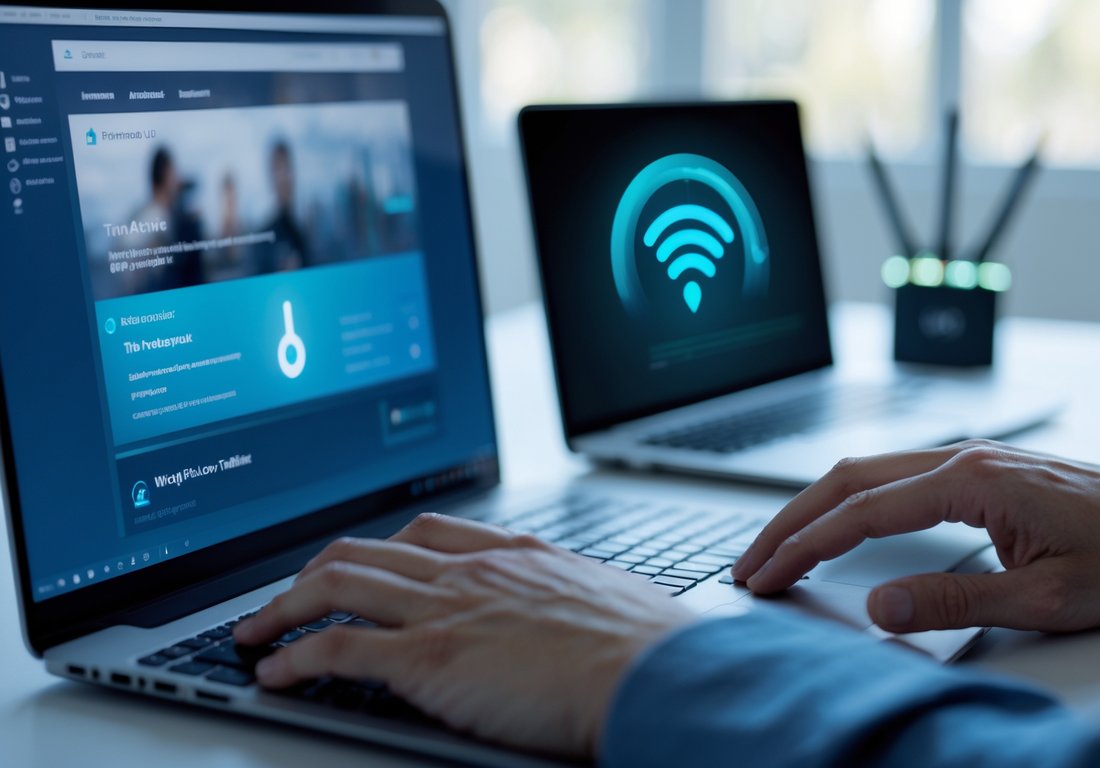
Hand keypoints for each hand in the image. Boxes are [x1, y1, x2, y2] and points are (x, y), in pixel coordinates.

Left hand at [233, 514, 695, 757]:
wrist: (653, 671)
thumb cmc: (647, 647)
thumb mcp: (607, 602)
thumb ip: (570, 600)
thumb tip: (571, 619)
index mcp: (515, 554)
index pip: (427, 532)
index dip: (381, 547)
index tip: (360, 563)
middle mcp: (471, 571)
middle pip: (367, 551)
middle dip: (314, 573)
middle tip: (288, 596)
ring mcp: (445, 611)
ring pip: (338, 587)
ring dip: (284, 608)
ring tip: (255, 631)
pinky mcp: (427, 661)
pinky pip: (338, 650)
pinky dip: (295, 657)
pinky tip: (275, 671)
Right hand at [731, 440, 1099, 633]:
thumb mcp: (1047, 599)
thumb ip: (956, 602)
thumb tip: (878, 606)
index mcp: (975, 481)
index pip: (863, 511)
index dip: (806, 545)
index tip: (767, 575)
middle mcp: (964, 458)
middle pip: (848, 478)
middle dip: (790, 521)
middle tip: (750, 563)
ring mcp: (970, 458)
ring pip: (866, 472)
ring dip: (816, 508)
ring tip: (779, 547)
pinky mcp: (978, 470)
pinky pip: (894, 477)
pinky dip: (850, 502)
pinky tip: (837, 525)